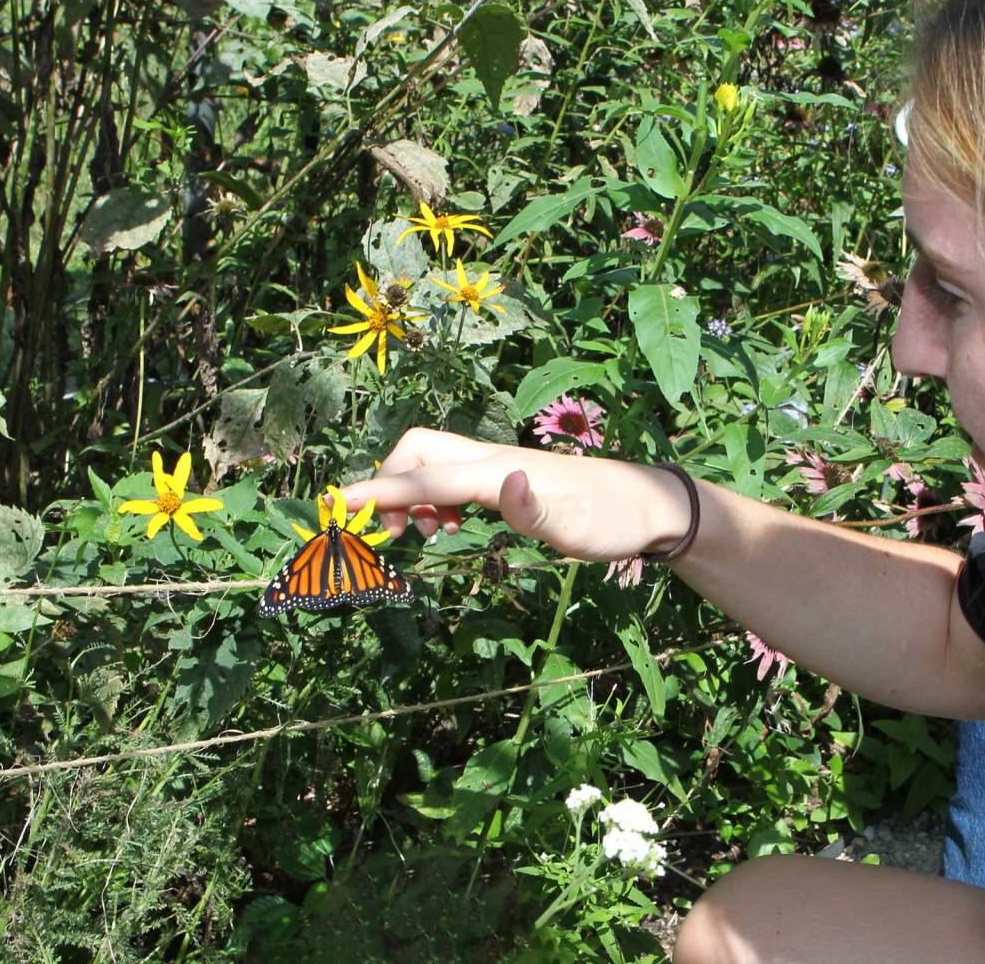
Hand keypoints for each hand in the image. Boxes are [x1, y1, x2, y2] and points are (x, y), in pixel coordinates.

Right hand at [338, 428, 691, 561]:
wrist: (647, 503)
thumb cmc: (612, 521)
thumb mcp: (577, 529)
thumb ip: (534, 509)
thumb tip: (504, 484)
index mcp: (500, 472)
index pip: (426, 477)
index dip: (381, 491)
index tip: (338, 504)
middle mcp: (493, 460)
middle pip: (418, 451)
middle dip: (390, 484)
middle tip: (391, 534)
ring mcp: (498, 465)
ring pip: (432, 461)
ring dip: (411, 492)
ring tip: (423, 534)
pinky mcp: (506, 476)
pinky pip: (451, 475)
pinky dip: (433, 495)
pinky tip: (448, 524)